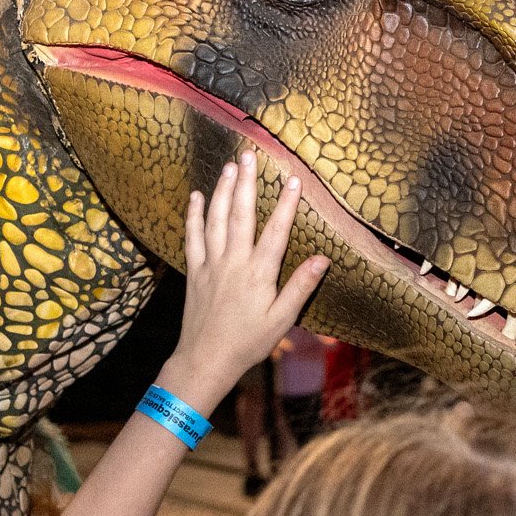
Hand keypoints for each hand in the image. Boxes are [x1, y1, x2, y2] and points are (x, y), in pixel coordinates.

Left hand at [157, 151, 328, 410]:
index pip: (276, 232)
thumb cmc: (248, 342)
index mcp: (259, 274)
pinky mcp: (194, 271)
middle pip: (241, 215)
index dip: (286, 205)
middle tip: (250, 156)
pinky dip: (194, 215)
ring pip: (216, 219)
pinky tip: (197, 196)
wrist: (205, 359)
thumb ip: (300, 287)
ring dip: (223, 191)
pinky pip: (193, 236)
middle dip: (247, 183)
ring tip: (230, 166)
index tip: (293, 180)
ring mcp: (211, 264)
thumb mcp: (282, 320)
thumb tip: (323, 260)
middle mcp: (234, 262)